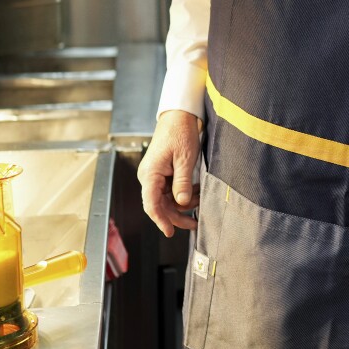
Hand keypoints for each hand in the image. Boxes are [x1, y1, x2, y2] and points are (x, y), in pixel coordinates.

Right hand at [138, 109, 202, 236]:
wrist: (178, 116)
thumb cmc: (180, 132)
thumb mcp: (185, 159)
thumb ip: (182, 182)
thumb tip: (181, 203)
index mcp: (150, 174)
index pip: (151, 204)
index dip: (160, 220)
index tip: (170, 232)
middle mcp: (148, 176)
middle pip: (159, 205)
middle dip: (177, 215)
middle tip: (194, 223)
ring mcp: (154, 175)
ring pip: (166, 199)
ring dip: (183, 203)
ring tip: (200, 201)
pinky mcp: (162, 173)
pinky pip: (170, 190)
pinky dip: (183, 194)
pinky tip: (196, 193)